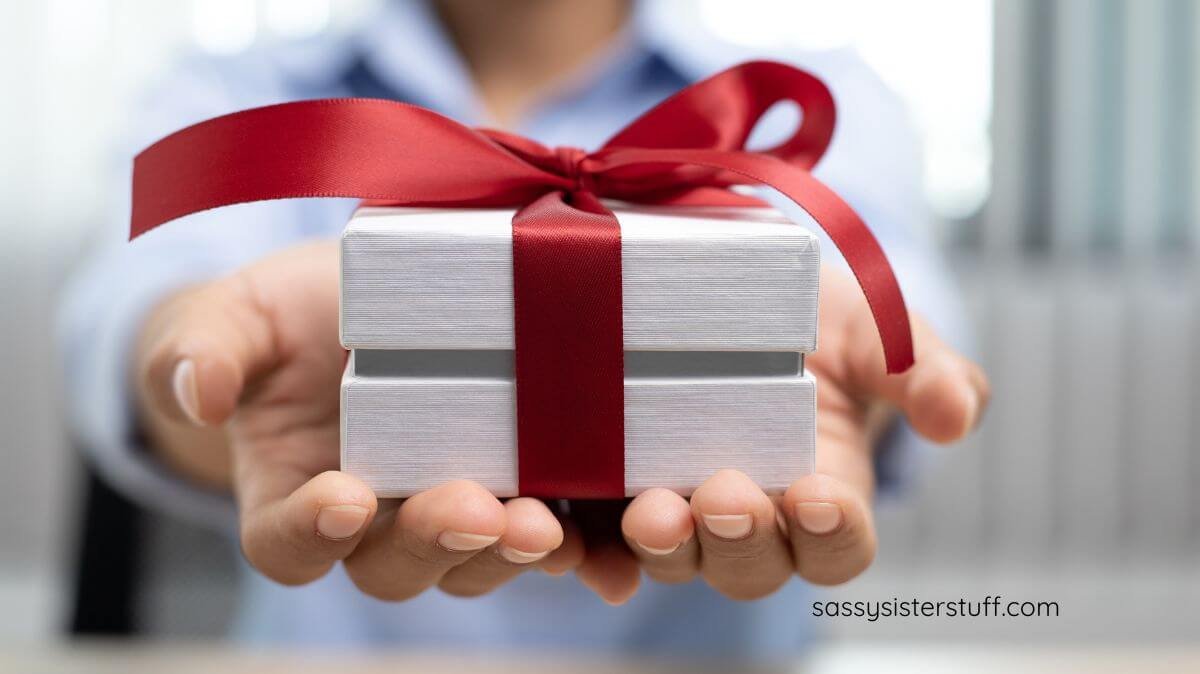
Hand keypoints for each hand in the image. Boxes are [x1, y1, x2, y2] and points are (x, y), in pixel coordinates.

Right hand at [135, 241, 584, 598]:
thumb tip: (197, 390)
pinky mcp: (516, 484)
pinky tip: (608, 548)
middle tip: (477, 510)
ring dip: (512, 550)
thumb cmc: (287, 316)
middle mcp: (374, 518)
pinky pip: (545, 532)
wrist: (360, 305)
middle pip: (396, 564)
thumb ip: (202, 348)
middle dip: (437, 542)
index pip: (286, 541)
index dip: (312, 532)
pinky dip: (580, 548)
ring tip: (547, 524)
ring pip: (476, 557)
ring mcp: (447, 505)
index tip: (345, 497)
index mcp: (291, 491)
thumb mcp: (237, 315)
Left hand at [611, 266, 989, 598]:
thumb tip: (956, 415)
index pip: (838, 546)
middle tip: (725, 495)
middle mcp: (751, 516)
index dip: (833, 534)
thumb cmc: (820, 320)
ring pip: (674, 556)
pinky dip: (589, 544)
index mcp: (824, 495)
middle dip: (740, 539)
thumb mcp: (875, 330)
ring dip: (664, 546)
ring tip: (652, 511)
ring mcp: (679, 504)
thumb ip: (923, 370)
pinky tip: (575, 533)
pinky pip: (598, 533)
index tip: (820, 495)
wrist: (738, 291)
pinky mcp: (614, 483)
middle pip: (750, 565)